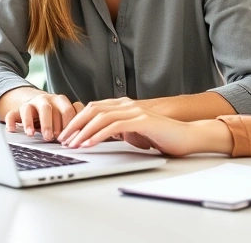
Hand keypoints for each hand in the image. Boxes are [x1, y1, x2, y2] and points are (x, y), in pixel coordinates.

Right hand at [5, 93, 82, 140]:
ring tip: (33, 135)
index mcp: (61, 100)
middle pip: (48, 109)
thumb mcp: (66, 115)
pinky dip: (11, 121)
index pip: (66, 110)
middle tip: (52, 138)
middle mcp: (46, 99)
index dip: (68, 124)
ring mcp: (31, 103)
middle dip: (50, 124)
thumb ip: (75, 120)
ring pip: (30, 109)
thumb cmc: (56, 114)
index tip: (69, 138)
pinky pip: (12, 114)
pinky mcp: (19, 110)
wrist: (38, 105)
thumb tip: (86, 134)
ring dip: (30, 122)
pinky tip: (12, 130)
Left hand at [57, 98, 233, 156]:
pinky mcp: (141, 121)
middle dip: (74, 124)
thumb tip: (104, 136)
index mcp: (124, 106)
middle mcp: (127, 105)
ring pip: (100, 117)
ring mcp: (134, 111)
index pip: (94, 109)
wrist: (188, 137)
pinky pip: (113, 126)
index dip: (77, 120)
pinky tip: (89, 144)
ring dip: (83, 131)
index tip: (66, 134)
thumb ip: (121, 130)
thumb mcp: (136, 133)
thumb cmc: (164, 137)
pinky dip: (98, 135)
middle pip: (92, 110)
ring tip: (72, 144)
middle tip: (62, 139)